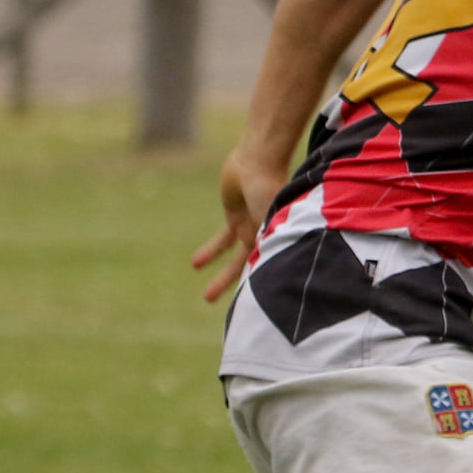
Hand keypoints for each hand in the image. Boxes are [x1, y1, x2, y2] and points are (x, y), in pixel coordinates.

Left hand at [191, 144, 287, 302]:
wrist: (257, 159)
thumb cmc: (269, 185)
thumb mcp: (269, 217)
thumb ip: (266, 240)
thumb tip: (262, 270)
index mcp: (277, 240)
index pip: (268, 271)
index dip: (262, 291)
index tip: (257, 314)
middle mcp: (265, 238)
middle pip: (251, 271)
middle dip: (240, 293)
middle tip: (228, 313)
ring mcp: (249, 228)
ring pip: (233, 260)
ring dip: (221, 279)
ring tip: (207, 298)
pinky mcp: (234, 217)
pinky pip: (221, 241)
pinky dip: (209, 253)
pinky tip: (195, 265)